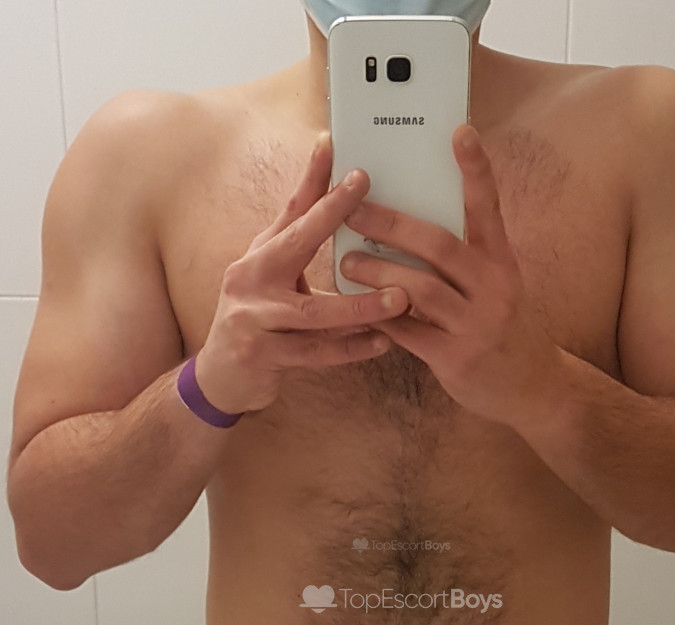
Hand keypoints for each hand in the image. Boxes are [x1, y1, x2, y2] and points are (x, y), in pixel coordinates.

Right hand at [195, 135, 408, 415]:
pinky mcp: (261, 356)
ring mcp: (252, 319)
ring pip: (313, 313)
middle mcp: (250, 279)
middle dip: (329, 215)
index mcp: (259, 255)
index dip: (313, 179)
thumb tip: (338, 198)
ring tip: (401, 299)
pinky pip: (315, 354)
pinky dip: (351, 350)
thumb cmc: (258, 318)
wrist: (221, 375)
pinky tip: (383, 343)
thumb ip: (300, 245)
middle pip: (295, 244)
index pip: (290, 210)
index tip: (335, 147)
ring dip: (360, 307)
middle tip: (368, 198)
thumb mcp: (273, 276)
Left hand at [338, 124, 562, 426]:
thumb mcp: (498, 285)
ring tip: (348, 262)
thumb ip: (466, 258)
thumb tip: (413, 224)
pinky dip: (381, 318)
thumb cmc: (504, 328)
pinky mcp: (458, 359)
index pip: (488, 208)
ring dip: (379, 273)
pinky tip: (358, 309)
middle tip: (353, 209)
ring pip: (421, 290)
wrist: (532, 388)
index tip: (460, 131)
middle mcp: (494, 288)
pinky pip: (411, 334)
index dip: (476, 170)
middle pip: (440, 245)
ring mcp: (477, 325)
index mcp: (502, 263)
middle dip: (392, 225)